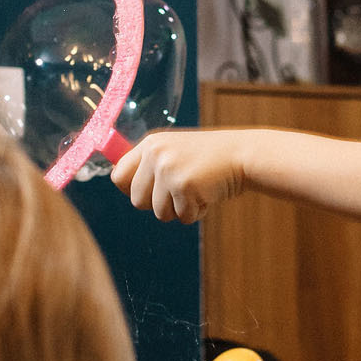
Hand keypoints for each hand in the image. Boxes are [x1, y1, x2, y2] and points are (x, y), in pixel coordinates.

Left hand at [111, 131, 248, 223]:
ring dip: (180, 209)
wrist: (241, 155)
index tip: (149, 192)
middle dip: (158, 205)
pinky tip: (207, 193)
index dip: (130, 190)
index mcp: (150, 144)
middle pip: (137, 201)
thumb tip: (122, 185)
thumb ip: (150, 165)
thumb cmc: (208, 159)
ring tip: (196, 189)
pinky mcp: (184, 186)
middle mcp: (155, 154)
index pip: (118, 176)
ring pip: (160, 213)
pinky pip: (182, 216)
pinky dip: (197, 212)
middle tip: (180, 192)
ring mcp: (169, 169)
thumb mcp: (174, 151)